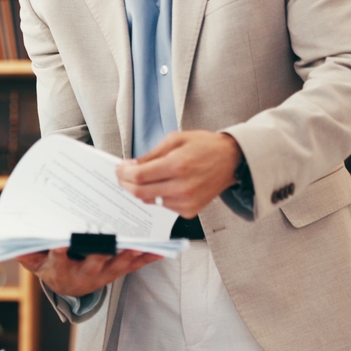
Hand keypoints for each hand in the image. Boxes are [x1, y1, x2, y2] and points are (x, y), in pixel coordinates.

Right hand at [16, 247, 161, 296]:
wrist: (68, 287)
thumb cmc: (51, 268)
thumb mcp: (33, 262)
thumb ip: (25, 251)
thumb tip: (14, 241)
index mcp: (61, 270)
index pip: (58, 258)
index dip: (60, 251)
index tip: (62, 242)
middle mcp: (83, 274)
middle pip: (93, 262)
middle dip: (102, 251)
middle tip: (110, 239)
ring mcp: (103, 274)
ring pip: (117, 264)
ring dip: (130, 255)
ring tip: (141, 244)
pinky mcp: (116, 272)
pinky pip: (134, 266)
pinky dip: (147, 258)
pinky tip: (160, 249)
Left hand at [116, 130, 242, 217]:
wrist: (231, 161)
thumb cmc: (205, 146)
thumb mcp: (176, 139)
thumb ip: (151, 154)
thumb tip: (130, 166)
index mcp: (177, 165)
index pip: (138, 176)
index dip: (123, 173)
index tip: (118, 169)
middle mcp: (182, 187)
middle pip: (139, 192)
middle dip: (125, 184)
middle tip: (123, 176)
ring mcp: (186, 201)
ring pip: (150, 200)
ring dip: (141, 190)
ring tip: (144, 178)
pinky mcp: (190, 211)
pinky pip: (163, 206)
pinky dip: (157, 196)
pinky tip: (163, 186)